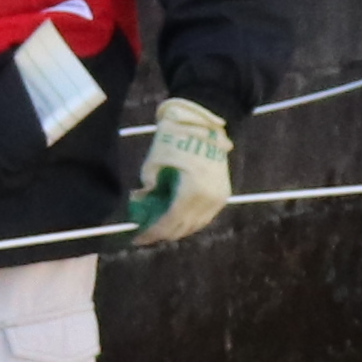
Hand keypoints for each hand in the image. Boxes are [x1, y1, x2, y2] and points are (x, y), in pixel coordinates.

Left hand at [120, 98, 230, 248]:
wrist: (205, 123)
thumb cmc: (175, 139)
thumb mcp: (154, 162)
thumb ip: (148, 186)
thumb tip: (141, 203)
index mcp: (191, 192)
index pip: (169, 222)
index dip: (152, 233)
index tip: (137, 238)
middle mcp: (209, 200)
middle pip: (183, 228)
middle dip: (163, 233)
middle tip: (146, 234)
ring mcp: (219, 198)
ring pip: (197, 225)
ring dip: (177, 228)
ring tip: (159, 227)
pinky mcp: (224, 193)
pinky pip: (205, 216)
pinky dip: (190, 220)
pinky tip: (176, 218)